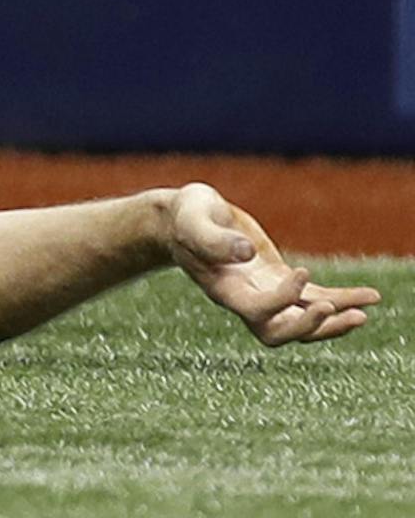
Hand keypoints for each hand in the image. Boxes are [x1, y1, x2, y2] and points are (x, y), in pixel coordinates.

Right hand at [165, 187, 377, 347]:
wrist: (184, 219)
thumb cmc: (186, 216)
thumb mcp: (194, 219)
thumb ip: (215, 238)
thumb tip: (246, 252)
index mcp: (223, 289)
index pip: (256, 310)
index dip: (282, 300)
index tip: (302, 272)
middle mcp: (245, 300)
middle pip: (281, 332)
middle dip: (312, 327)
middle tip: (340, 312)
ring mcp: (263, 293)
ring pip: (301, 324)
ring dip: (334, 322)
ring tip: (365, 312)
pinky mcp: (276, 280)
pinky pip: (311, 299)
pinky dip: (339, 301)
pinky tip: (365, 298)